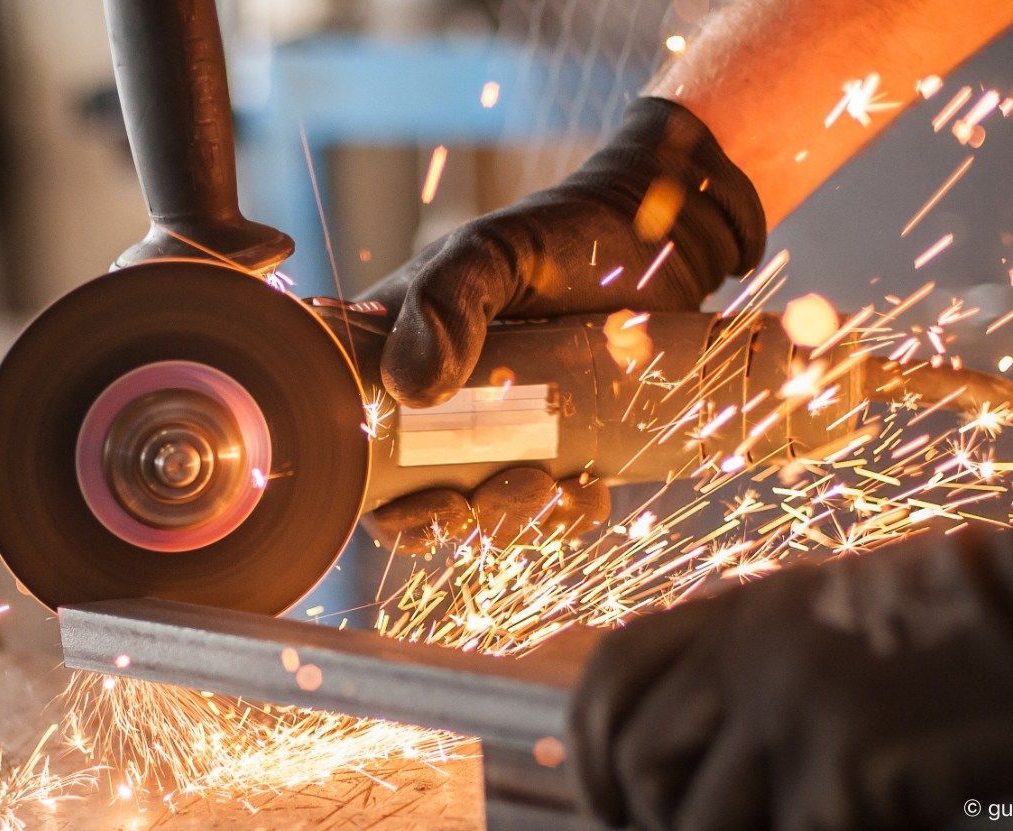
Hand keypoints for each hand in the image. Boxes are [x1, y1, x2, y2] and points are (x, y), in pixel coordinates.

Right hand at [358, 97, 765, 552]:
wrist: (651, 239)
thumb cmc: (554, 235)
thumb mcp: (487, 252)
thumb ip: (443, 300)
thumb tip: (410, 388)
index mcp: (397, 364)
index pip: (361, 454)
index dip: (388, 505)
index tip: (435, 502)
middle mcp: (441, 410)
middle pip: (420, 502)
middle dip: (455, 522)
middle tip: (497, 499)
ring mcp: (503, 436)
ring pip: (489, 513)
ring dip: (516, 521)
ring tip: (555, 489)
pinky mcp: (561, 453)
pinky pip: (555, 509)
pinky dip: (570, 514)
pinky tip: (589, 488)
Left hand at [568, 482, 1012, 828]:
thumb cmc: (967, 618)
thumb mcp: (832, 609)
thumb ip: (758, 658)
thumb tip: (702, 737)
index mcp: (741, 613)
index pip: (612, 677)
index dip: (588, 748)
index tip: (602, 799)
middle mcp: (750, 658)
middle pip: (641, 760)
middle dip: (643, 818)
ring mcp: (796, 714)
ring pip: (700, 819)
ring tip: (781, 824)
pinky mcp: (851, 773)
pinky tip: (864, 826)